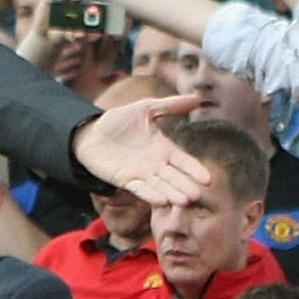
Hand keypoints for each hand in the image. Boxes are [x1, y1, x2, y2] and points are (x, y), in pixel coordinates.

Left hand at [72, 97, 213, 207]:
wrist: (90, 132)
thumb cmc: (119, 121)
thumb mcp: (146, 109)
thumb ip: (170, 106)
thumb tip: (198, 98)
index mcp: (163, 148)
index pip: (183, 161)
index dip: (194, 170)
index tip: (207, 180)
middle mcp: (155, 164)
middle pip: (174, 178)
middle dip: (185, 186)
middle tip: (197, 195)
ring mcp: (141, 174)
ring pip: (160, 186)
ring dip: (171, 194)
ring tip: (183, 201)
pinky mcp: (125, 180)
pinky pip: (139, 189)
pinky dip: (150, 195)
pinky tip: (161, 200)